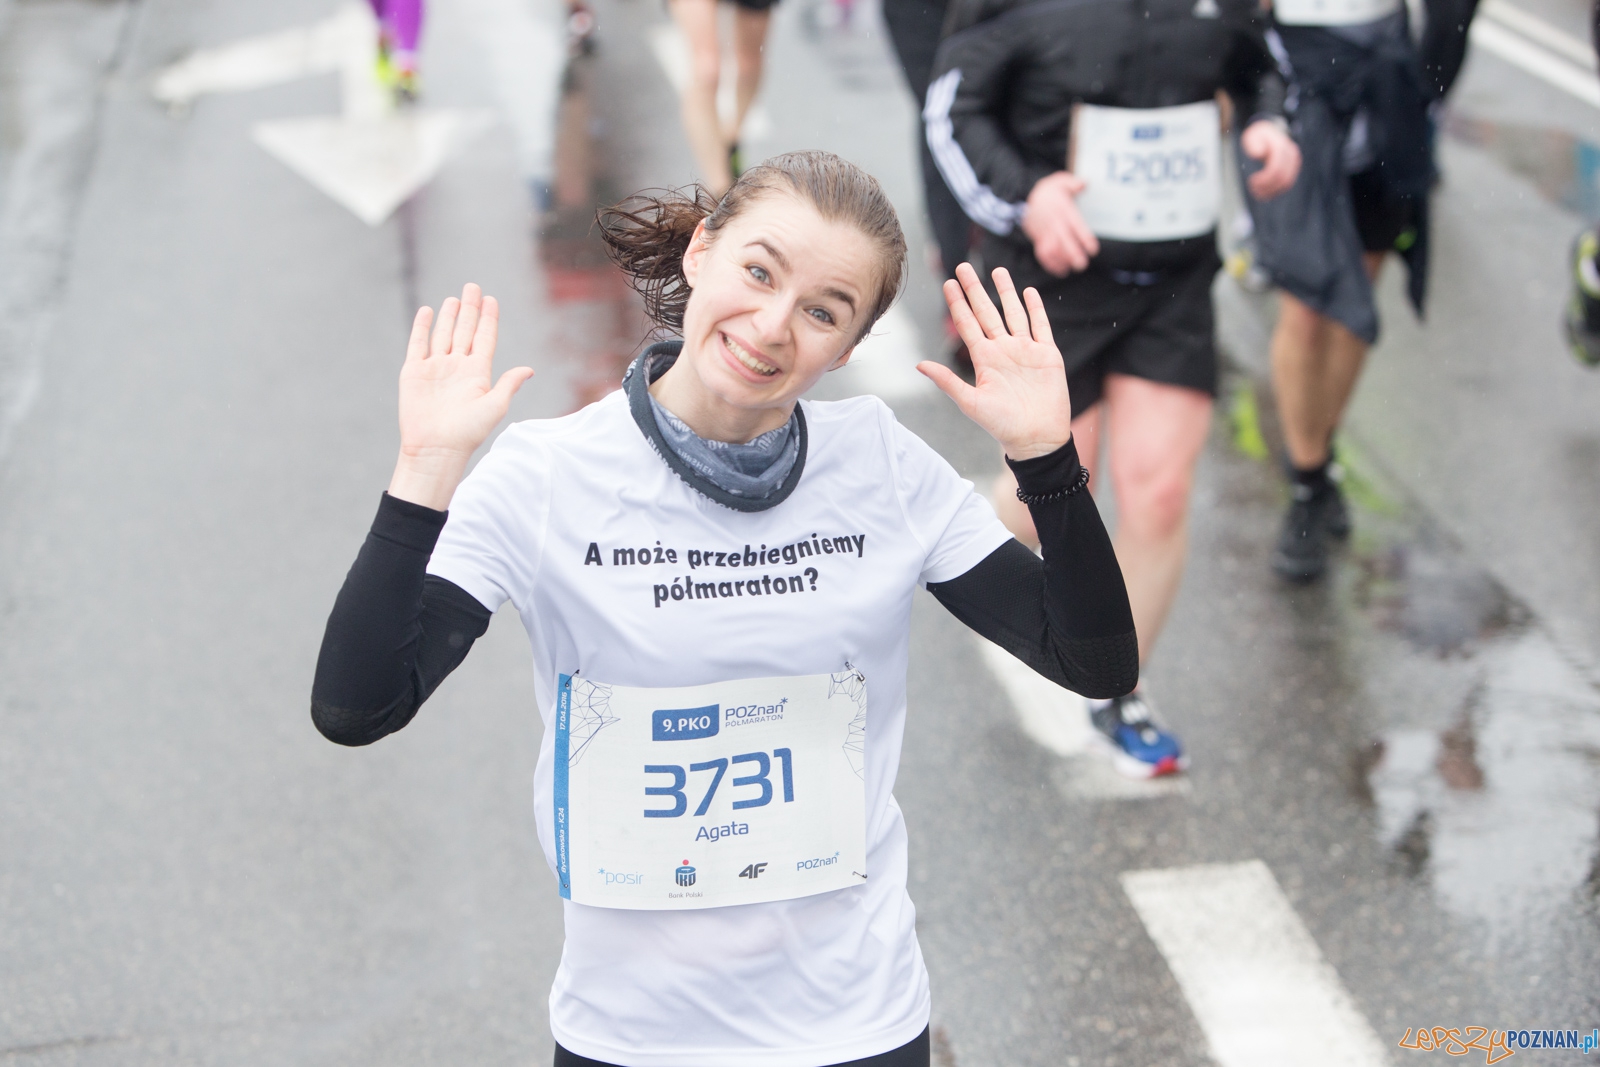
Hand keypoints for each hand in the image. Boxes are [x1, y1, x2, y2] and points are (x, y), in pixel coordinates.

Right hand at [387, 283, 534, 509]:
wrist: (436, 448)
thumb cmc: (468, 432)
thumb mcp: (494, 406)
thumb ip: (508, 384)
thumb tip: (529, 369)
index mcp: (478, 373)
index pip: (484, 338)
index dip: (488, 319)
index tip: (491, 299)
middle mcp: (457, 367)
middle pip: (465, 331)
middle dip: (469, 309)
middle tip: (473, 286)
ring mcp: (435, 368)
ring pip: (443, 334)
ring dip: (449, 316)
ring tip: (455, 298)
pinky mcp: (414, 372)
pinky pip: (418, 344)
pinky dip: (422, 327)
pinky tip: (428, 312)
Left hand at [918, 263, 1071, 459]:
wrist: (1036, 438)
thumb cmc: (1002, 425)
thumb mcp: (971, 402)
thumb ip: (947, 381)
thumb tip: (919, 364)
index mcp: (984, 359)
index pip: (967, 324)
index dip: (957, 303)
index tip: (948, 283)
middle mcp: (1003, 350)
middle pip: (986, 312)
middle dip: (975, 290)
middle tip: (963, 266)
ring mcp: (1025, 351)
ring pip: (1013, 313)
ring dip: (1005, 292)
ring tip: (997, 270)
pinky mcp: (1047, 355)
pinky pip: (1040, 326)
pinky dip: (1035, 309)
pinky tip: (1028, 292)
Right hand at [1020, 171, 1099, 276]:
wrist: (1025, 197)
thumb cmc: (1050, 191)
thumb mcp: (1061, 181)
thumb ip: (1073, 183)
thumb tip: (1084, 184)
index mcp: (1062, 209)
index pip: (1075, 225)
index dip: (1084, 238)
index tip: (1093, 250)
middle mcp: (1053, 222)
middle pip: (1063, 240)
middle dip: (1072, 254)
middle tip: (1082, 265)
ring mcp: (1044, 232)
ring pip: (1051, 249)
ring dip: (1061, 261)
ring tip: (1072, 268)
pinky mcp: (1038, 239)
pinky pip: (1042, 253)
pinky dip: (1051, 264)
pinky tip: (1061, 270)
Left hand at [1241, 119, 1300, 199]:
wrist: (1270, 134)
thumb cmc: (1258, 136)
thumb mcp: (1252, 136)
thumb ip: (1254, 143)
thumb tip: (1260, 154)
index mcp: (1281, 146)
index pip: (1276, 168)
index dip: (1264, 179)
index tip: (1251, 181)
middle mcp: (1291, 155)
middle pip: (1282, 177)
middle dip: (1267, 186)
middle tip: (1253, 189)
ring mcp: (1294, 163)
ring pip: (1286, 183)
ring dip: (1271, 191)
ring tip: (1256, 192)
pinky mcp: (1293, 170)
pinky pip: (1287, 185)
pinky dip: (1276, 191)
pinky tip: (1263, 194)